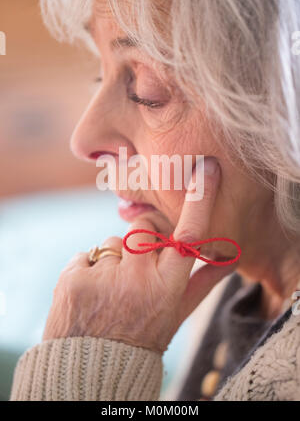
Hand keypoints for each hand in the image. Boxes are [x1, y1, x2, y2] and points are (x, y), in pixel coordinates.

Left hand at [42, 158, 236, 353]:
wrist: (92, 368)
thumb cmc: (142, 339)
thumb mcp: (176, 316)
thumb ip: (203, 284)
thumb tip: (229, 259)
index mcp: (166, 287)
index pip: (188, 234)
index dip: (200, 200)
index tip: (205, 170)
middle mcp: (136, 278)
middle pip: (143, 228)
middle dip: (142, 238)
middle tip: (136, 267)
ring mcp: (103, 277)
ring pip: (112, 242)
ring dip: (113, 261)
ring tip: (110, 292)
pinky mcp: (74, 277)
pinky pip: (85, 256)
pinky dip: (88, 271)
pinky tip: (91, 295)